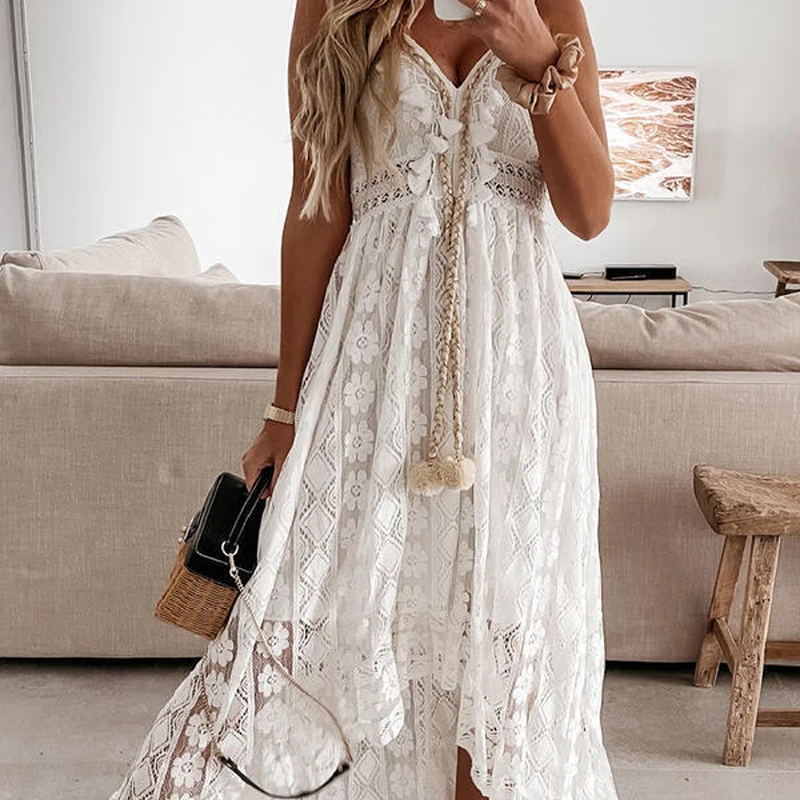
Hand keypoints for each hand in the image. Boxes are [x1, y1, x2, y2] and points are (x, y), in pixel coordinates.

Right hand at [242, 419, 295, 499]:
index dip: (266, 492)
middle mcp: (248, 460)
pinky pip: (263, 465)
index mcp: (249, 464)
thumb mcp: (283, 461)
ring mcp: (252, 455)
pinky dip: (271, 465)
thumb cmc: (282, 434)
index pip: (252, 489)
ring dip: (271, 472)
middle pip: (257, 481)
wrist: (283, 418)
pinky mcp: (258, 452)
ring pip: (260, 473)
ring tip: (280, 461)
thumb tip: (275, 492)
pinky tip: (279, 457)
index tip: (274, 488)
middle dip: (269, 481)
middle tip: (280, 470)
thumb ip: (278, 480)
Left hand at [443, 0, 559, 82]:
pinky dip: (452, 23)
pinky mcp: (490, 31)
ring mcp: (498, 13)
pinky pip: (464, 25)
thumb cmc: (528, 29)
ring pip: (468, 0)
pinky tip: (448, 21)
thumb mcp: (523, 2)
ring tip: (447, 0)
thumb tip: (493, 0)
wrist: (537, 55)